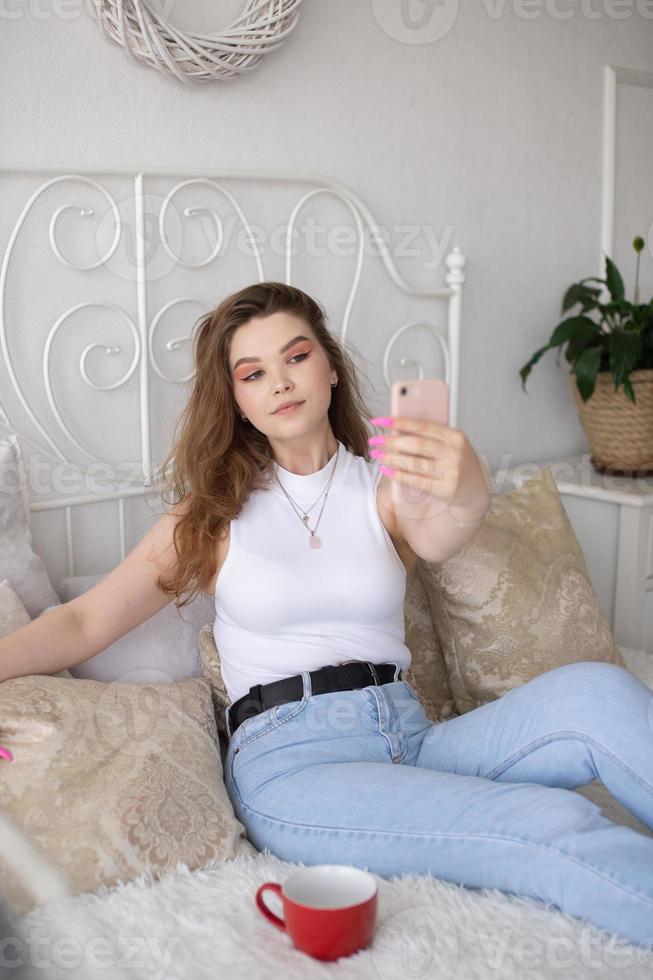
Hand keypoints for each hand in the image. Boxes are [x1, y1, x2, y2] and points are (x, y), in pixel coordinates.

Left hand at [368, 416, 491, 523]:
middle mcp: (454, 453)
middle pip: (416, 444)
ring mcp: (451, 472)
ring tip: (377, 455)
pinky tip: (387, 470)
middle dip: (390, 442)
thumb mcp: (450, 444)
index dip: (398, 422)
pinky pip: (416, 481)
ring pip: (414, 463)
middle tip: (374, 441)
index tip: (379, 421)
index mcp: (455, 436)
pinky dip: (398, 475)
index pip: (423, 425)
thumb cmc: (457, 461)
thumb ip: (429, 435)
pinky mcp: (445, 490)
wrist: (476, 490)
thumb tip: (396, 428)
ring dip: (391, 458)